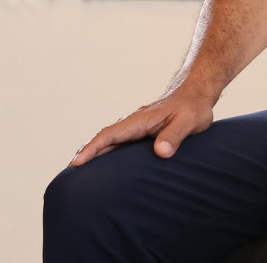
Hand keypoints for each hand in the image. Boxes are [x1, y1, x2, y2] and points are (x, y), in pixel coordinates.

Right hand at [70, 87, 216, 166]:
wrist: (197, 94)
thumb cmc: (193, 108)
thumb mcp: (188, 122)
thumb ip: (174, 135)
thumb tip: (160, 152)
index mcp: (140, 120)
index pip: (110, 134)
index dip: (93, 148)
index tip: (77, 161)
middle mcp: (134, 122)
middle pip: (104, 138)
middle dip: (87, 152)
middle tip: (70, 171)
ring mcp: (137, 127)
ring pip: (111, 140)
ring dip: (96, 152)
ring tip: (81, 170)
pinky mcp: (142, 131)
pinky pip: (120, 142)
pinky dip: (108, 151)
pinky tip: (107, 164)